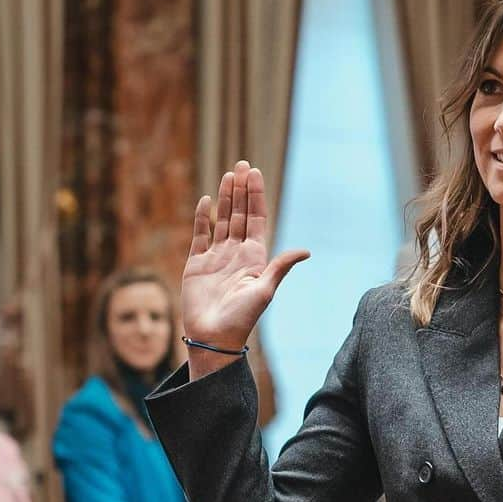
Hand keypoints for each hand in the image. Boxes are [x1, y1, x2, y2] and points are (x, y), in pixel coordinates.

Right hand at [182, 160, 308, 377]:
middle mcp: (237, 254)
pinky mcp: (197, 264)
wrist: (215, 337)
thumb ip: (280, 267)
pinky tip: (207, 201)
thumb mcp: (265, 291)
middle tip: (242, 164)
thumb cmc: (242, 318)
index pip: (257, 219)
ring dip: (225, 198)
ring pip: (222, 220)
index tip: (254, 173)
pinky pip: (200, 235)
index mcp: (255, 258)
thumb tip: (306, 251)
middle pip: (240, 214)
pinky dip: (202, 218)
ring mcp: (216, 257)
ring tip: (228, 175)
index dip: (255, 196)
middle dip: (241, 190)